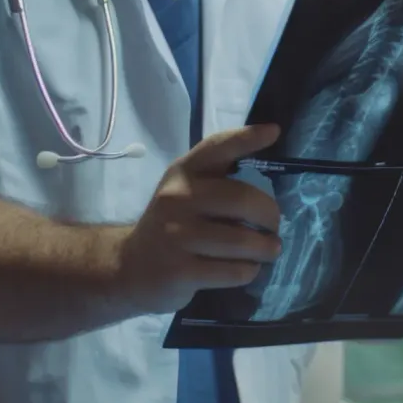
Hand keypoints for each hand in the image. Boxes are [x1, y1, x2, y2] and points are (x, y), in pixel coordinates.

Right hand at [116, 123, 284, 313]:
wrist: (128, 268)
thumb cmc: (172, 225)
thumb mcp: (185, 193)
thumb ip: (220, 179)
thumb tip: (270, 170)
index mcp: (183, 173)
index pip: (217, 147)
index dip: (247, 138)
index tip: (274, 132)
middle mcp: (177, 198)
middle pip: (244, 200)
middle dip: (271, 216)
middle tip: (274, 227)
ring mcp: (176, 235)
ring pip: (244, 240)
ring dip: (266, 248)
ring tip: (268, 250)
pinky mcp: (180, 271)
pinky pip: (234, 271)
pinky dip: (249, 270)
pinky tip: (245, 267)